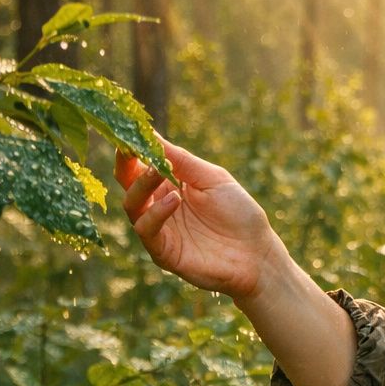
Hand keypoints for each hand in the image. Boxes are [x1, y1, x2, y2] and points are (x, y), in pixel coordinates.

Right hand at [115, 139, 284, 301]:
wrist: (257, 253)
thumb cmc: (239, 214)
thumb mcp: (212, 178)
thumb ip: (181, 160)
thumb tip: (151, 135)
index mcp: (169, 186)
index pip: (139, 168)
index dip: (130, 152)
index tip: (126, 132)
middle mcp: (159, 208)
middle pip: (129, 185)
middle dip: (128, 166)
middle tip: (132, 150)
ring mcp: (160, 230)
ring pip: (133, 206)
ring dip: (142, 186)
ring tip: (158, 172)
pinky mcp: (163, 252)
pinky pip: (147, 230)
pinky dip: (156, 213)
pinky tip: (173, 199)